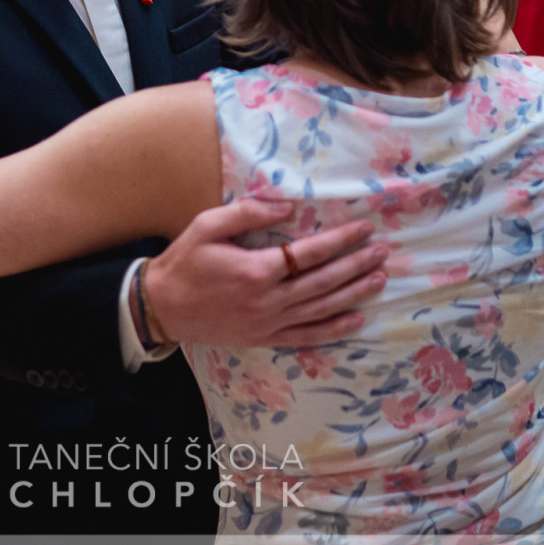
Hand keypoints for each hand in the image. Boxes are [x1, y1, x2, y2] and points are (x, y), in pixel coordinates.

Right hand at [143, 197, 388, 347]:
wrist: (161, 308)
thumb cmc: (183, 262)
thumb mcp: (207, 225)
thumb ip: (247, 213)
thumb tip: (287, 206)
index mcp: (255, 269)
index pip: (309, 253)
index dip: (340, 241)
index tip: (363, 228)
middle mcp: (268, 300)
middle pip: (323, 281)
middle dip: (356, 265)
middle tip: (382, 252)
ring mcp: (268, 323)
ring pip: (321, 308)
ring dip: (354, 294)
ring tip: (380, 279)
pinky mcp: (264, 338)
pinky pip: (306, 336)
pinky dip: (334, 329)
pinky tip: (356, 319)